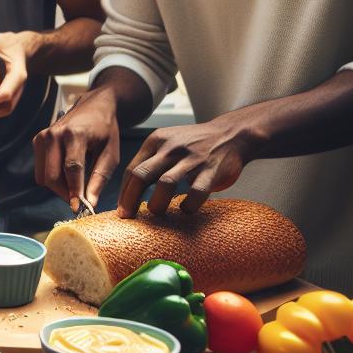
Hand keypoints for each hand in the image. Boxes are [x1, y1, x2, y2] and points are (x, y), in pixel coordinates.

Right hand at [32, 87, 120, 212]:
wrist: (93, 107)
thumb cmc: (105, 131)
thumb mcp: (111, 154)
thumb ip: (99, 178)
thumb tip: (90, 203)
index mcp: (75, 134)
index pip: (72, 168)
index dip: (74, 191)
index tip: (79, 208)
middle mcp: (54, 134)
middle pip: (52, 176)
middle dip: (65, 193)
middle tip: (80, 201)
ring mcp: (42, 136)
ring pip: (44, 176)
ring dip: (58, 187)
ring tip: (75, 186)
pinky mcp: (37, 141)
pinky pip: (41, 170)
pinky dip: (53, 178)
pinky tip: (67, 174)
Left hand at [116, 115, 258, 218]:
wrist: (231, 134)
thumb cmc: (193, 145)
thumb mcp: (167, 143)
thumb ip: (150, 162)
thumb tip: (129, 193)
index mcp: (156, 141)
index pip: (132, 169)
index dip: (124, 192)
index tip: (121, 210)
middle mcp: (171, 148)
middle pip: (142, 176)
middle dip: (130, 199)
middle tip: (127, 217)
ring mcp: (191, 158)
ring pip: (165, 184)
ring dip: (157, 203)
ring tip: (156, 213)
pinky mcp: (211, 169)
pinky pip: (196, 192)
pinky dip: (188, 205)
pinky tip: (185, 209)